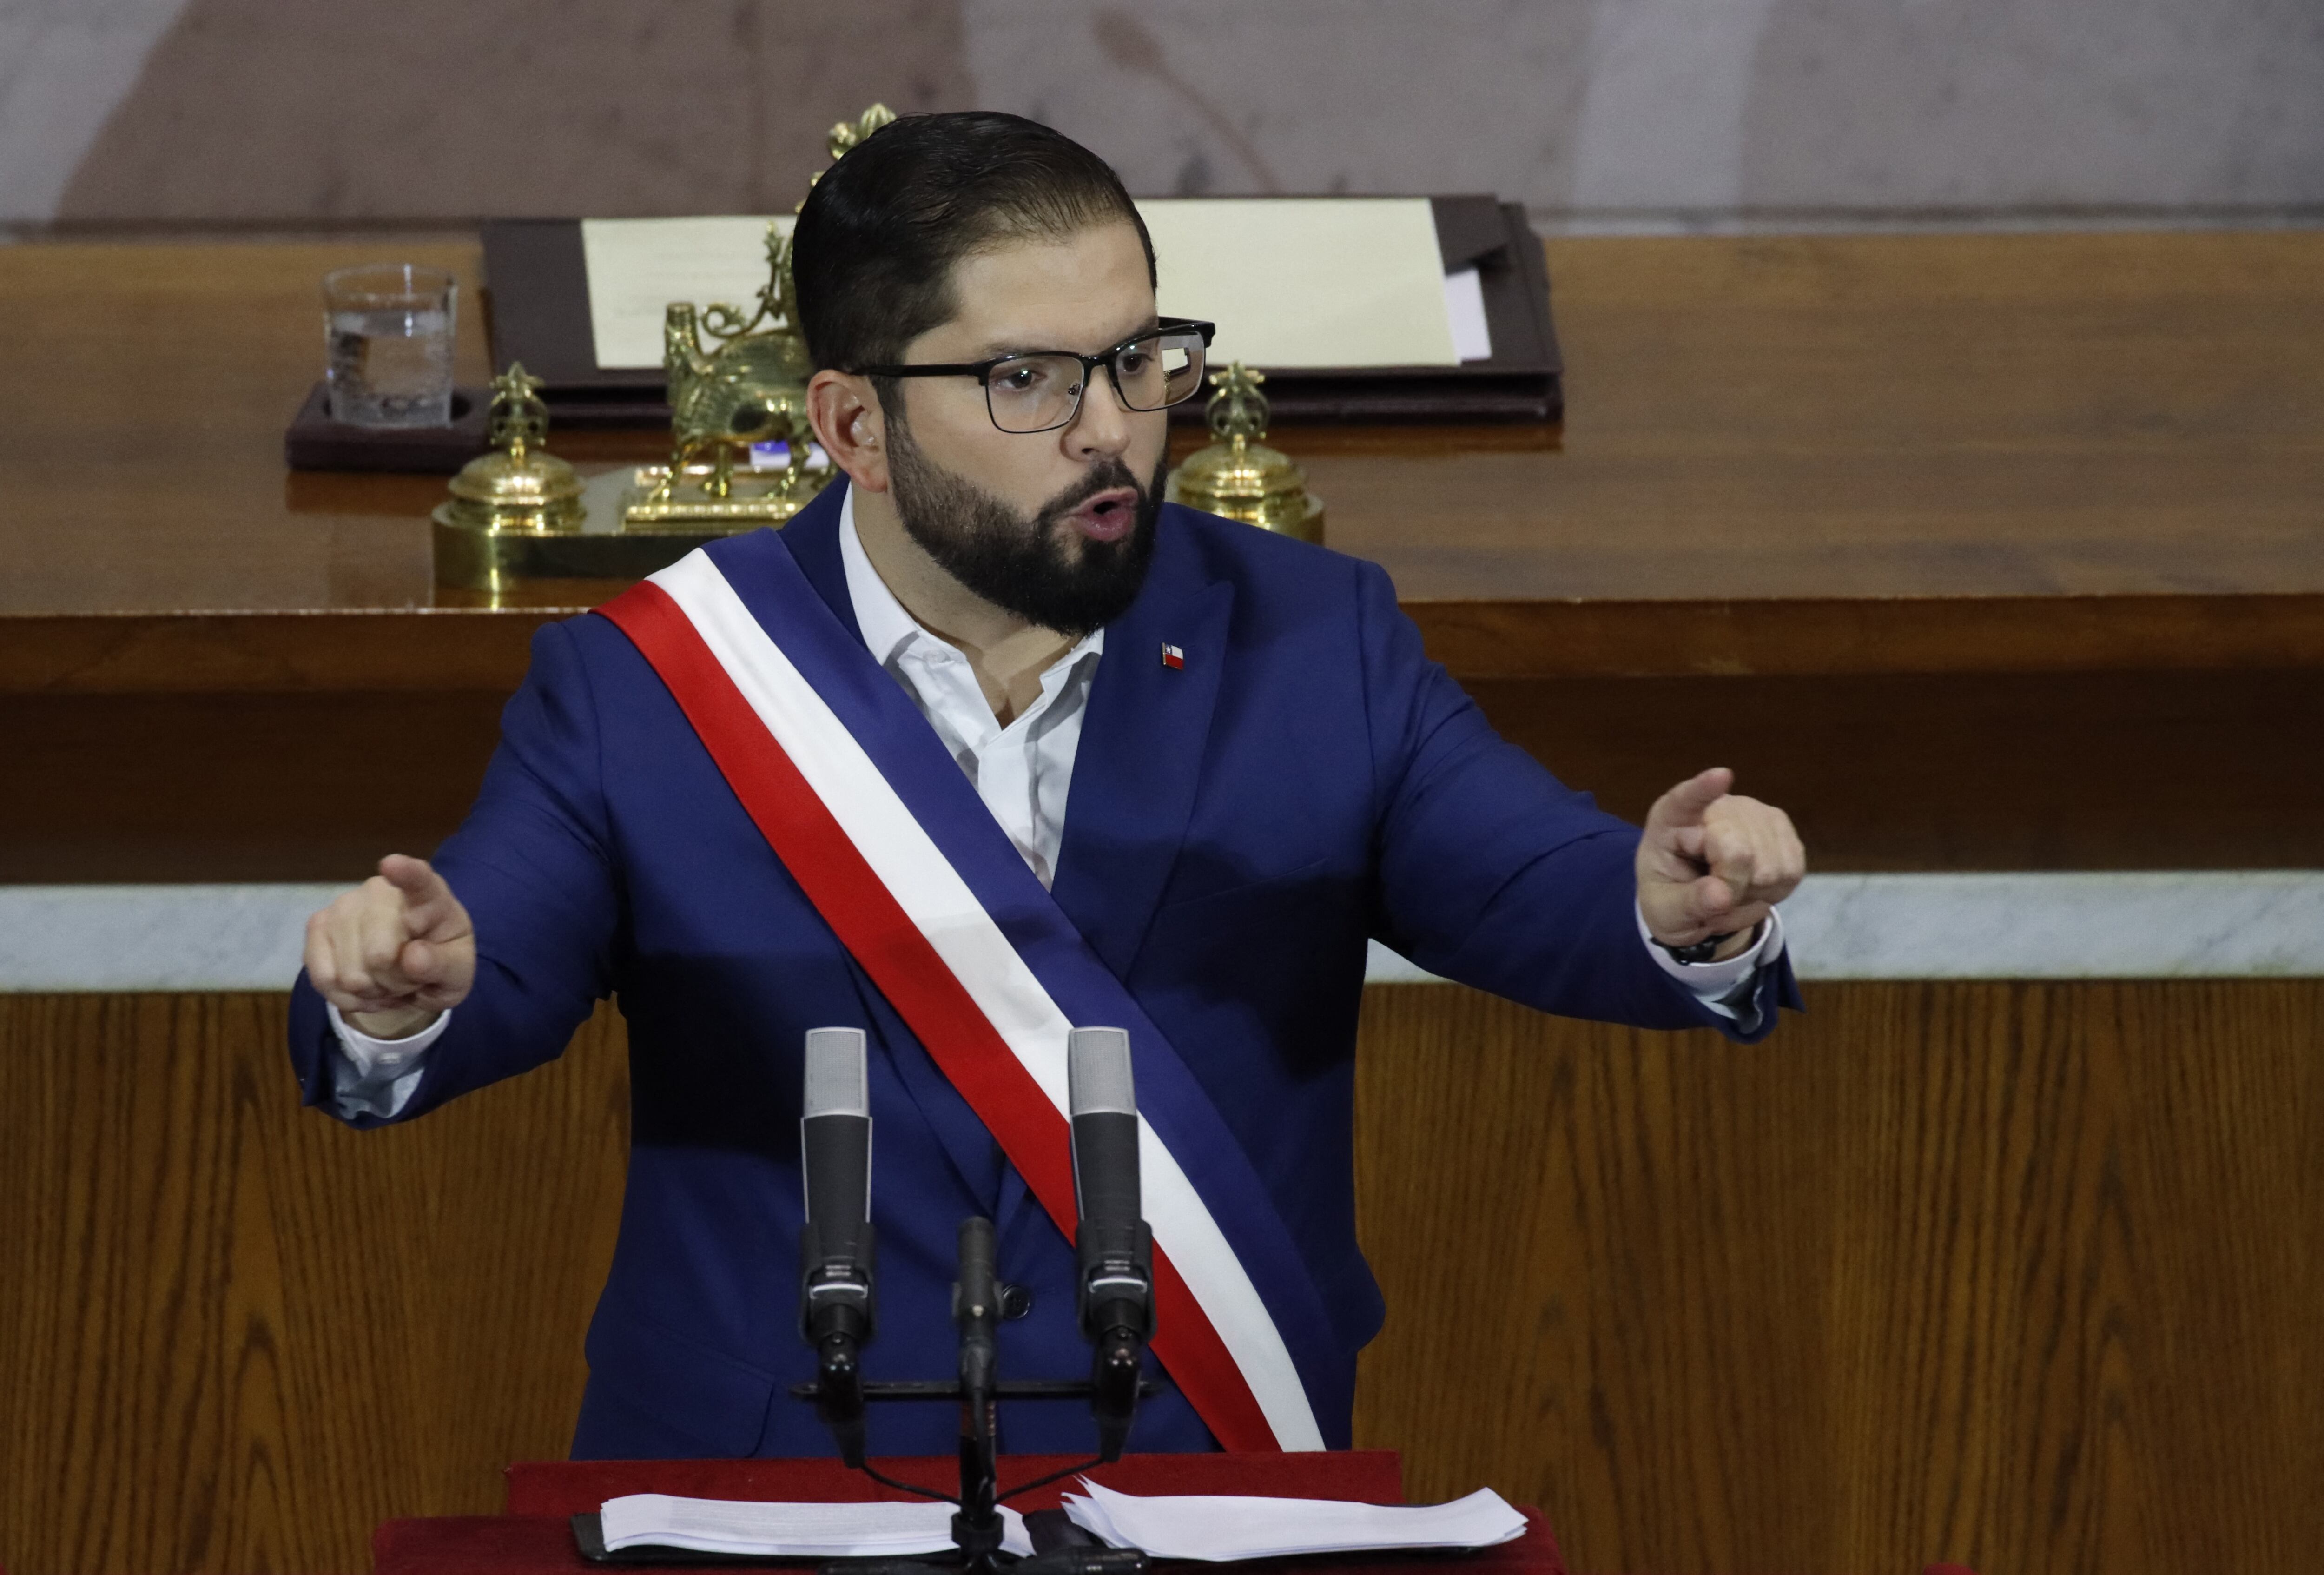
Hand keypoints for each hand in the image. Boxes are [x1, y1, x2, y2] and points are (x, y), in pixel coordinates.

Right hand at [303, 855, 475, 1038]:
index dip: (405, 872)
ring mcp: (344, 905)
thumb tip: (413, 958)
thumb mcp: (457, 971)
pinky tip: (364, 989)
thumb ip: (442, 965)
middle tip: (409, 978)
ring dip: (371, 991)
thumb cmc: (439, 962)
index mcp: (428, 895)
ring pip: (349, 973)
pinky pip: (323, 978)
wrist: (411, 970)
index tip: (391, 863)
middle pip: (378, 954)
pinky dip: (346, 997)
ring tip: (388, 981)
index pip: (418, 880)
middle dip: (394, 981)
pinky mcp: (318, 925)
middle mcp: (381, 891)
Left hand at [1636, 767, 1805, 956]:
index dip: (1704, 789)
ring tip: (1730, 892)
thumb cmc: (1672, 898)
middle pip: (1738, 853)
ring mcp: (1753, 812)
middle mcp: (1715, 807)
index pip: (1686, 800)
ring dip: (1752, 894)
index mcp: (1670, 820)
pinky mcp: (1781, 828)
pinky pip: (1791, 871)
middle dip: (1731, 889)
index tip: (1721, 776)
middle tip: (1713, 897)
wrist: (1697, 898)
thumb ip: (1689, 903)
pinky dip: (1775, 891)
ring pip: (1770, 867)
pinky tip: (1753, 887)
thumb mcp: (1666, 911)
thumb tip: (1721, 895)